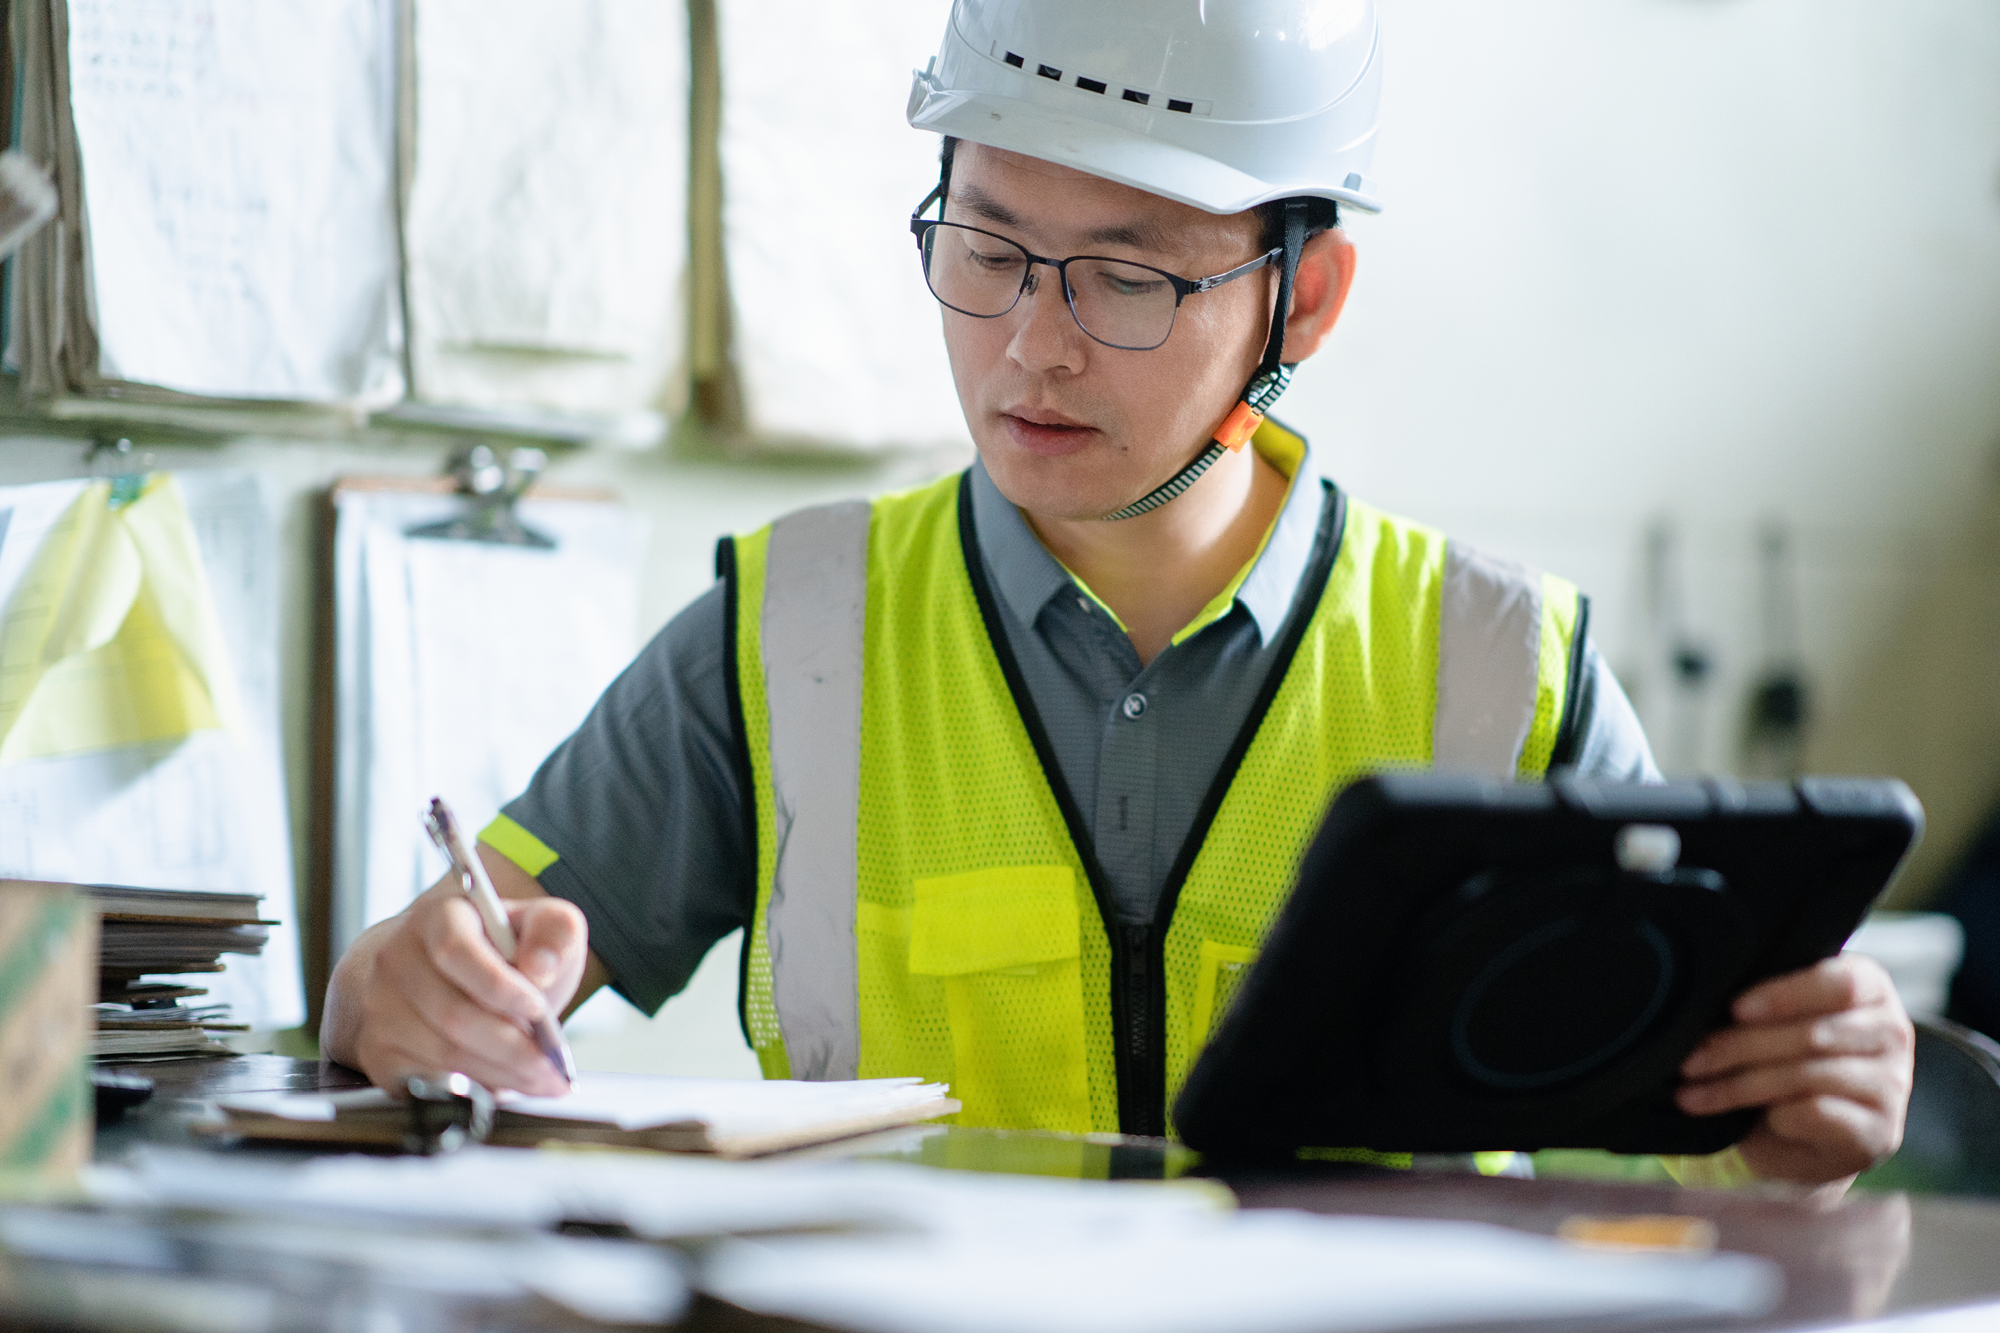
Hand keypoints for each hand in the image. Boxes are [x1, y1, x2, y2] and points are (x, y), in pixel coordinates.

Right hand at [322, 872, 588, 1096]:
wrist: (442, 971)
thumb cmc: (498, 949)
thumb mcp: (539, 925)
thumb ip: (555, 932)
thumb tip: (541, 967)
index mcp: (437, 916)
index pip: (455, 951)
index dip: (497, 986)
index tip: (538, 1010)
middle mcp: (397, 959)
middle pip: (453, 1015)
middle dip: (514, 1047)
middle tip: (554, 1065)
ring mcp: (381, 1008)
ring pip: (445, 1055)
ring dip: (501, 1073)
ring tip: (542, 1077)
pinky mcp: (378, 1052)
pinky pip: (428, 1082)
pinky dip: (474, 1091)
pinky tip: (506, 1086)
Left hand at [1677, 953, 1914, 1187]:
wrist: (1798, 1133)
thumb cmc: (1779, 1056)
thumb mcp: (1773, 1018)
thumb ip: (1761, 998)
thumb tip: (1708, 989)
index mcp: (1870, 987)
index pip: (1840, 983)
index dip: (1784, 995)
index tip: (1734, 1009)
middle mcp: (1892, 1032)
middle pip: (1813, 1034)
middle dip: (1739, 1047)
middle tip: (1690, 1060)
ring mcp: (1892, 1085)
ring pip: (1808, 1076)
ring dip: (1739, 1086)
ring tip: (1692, 1093)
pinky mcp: (1880, 1131)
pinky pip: (1818, 1115)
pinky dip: (1773, 1115)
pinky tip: (1742, 1120)